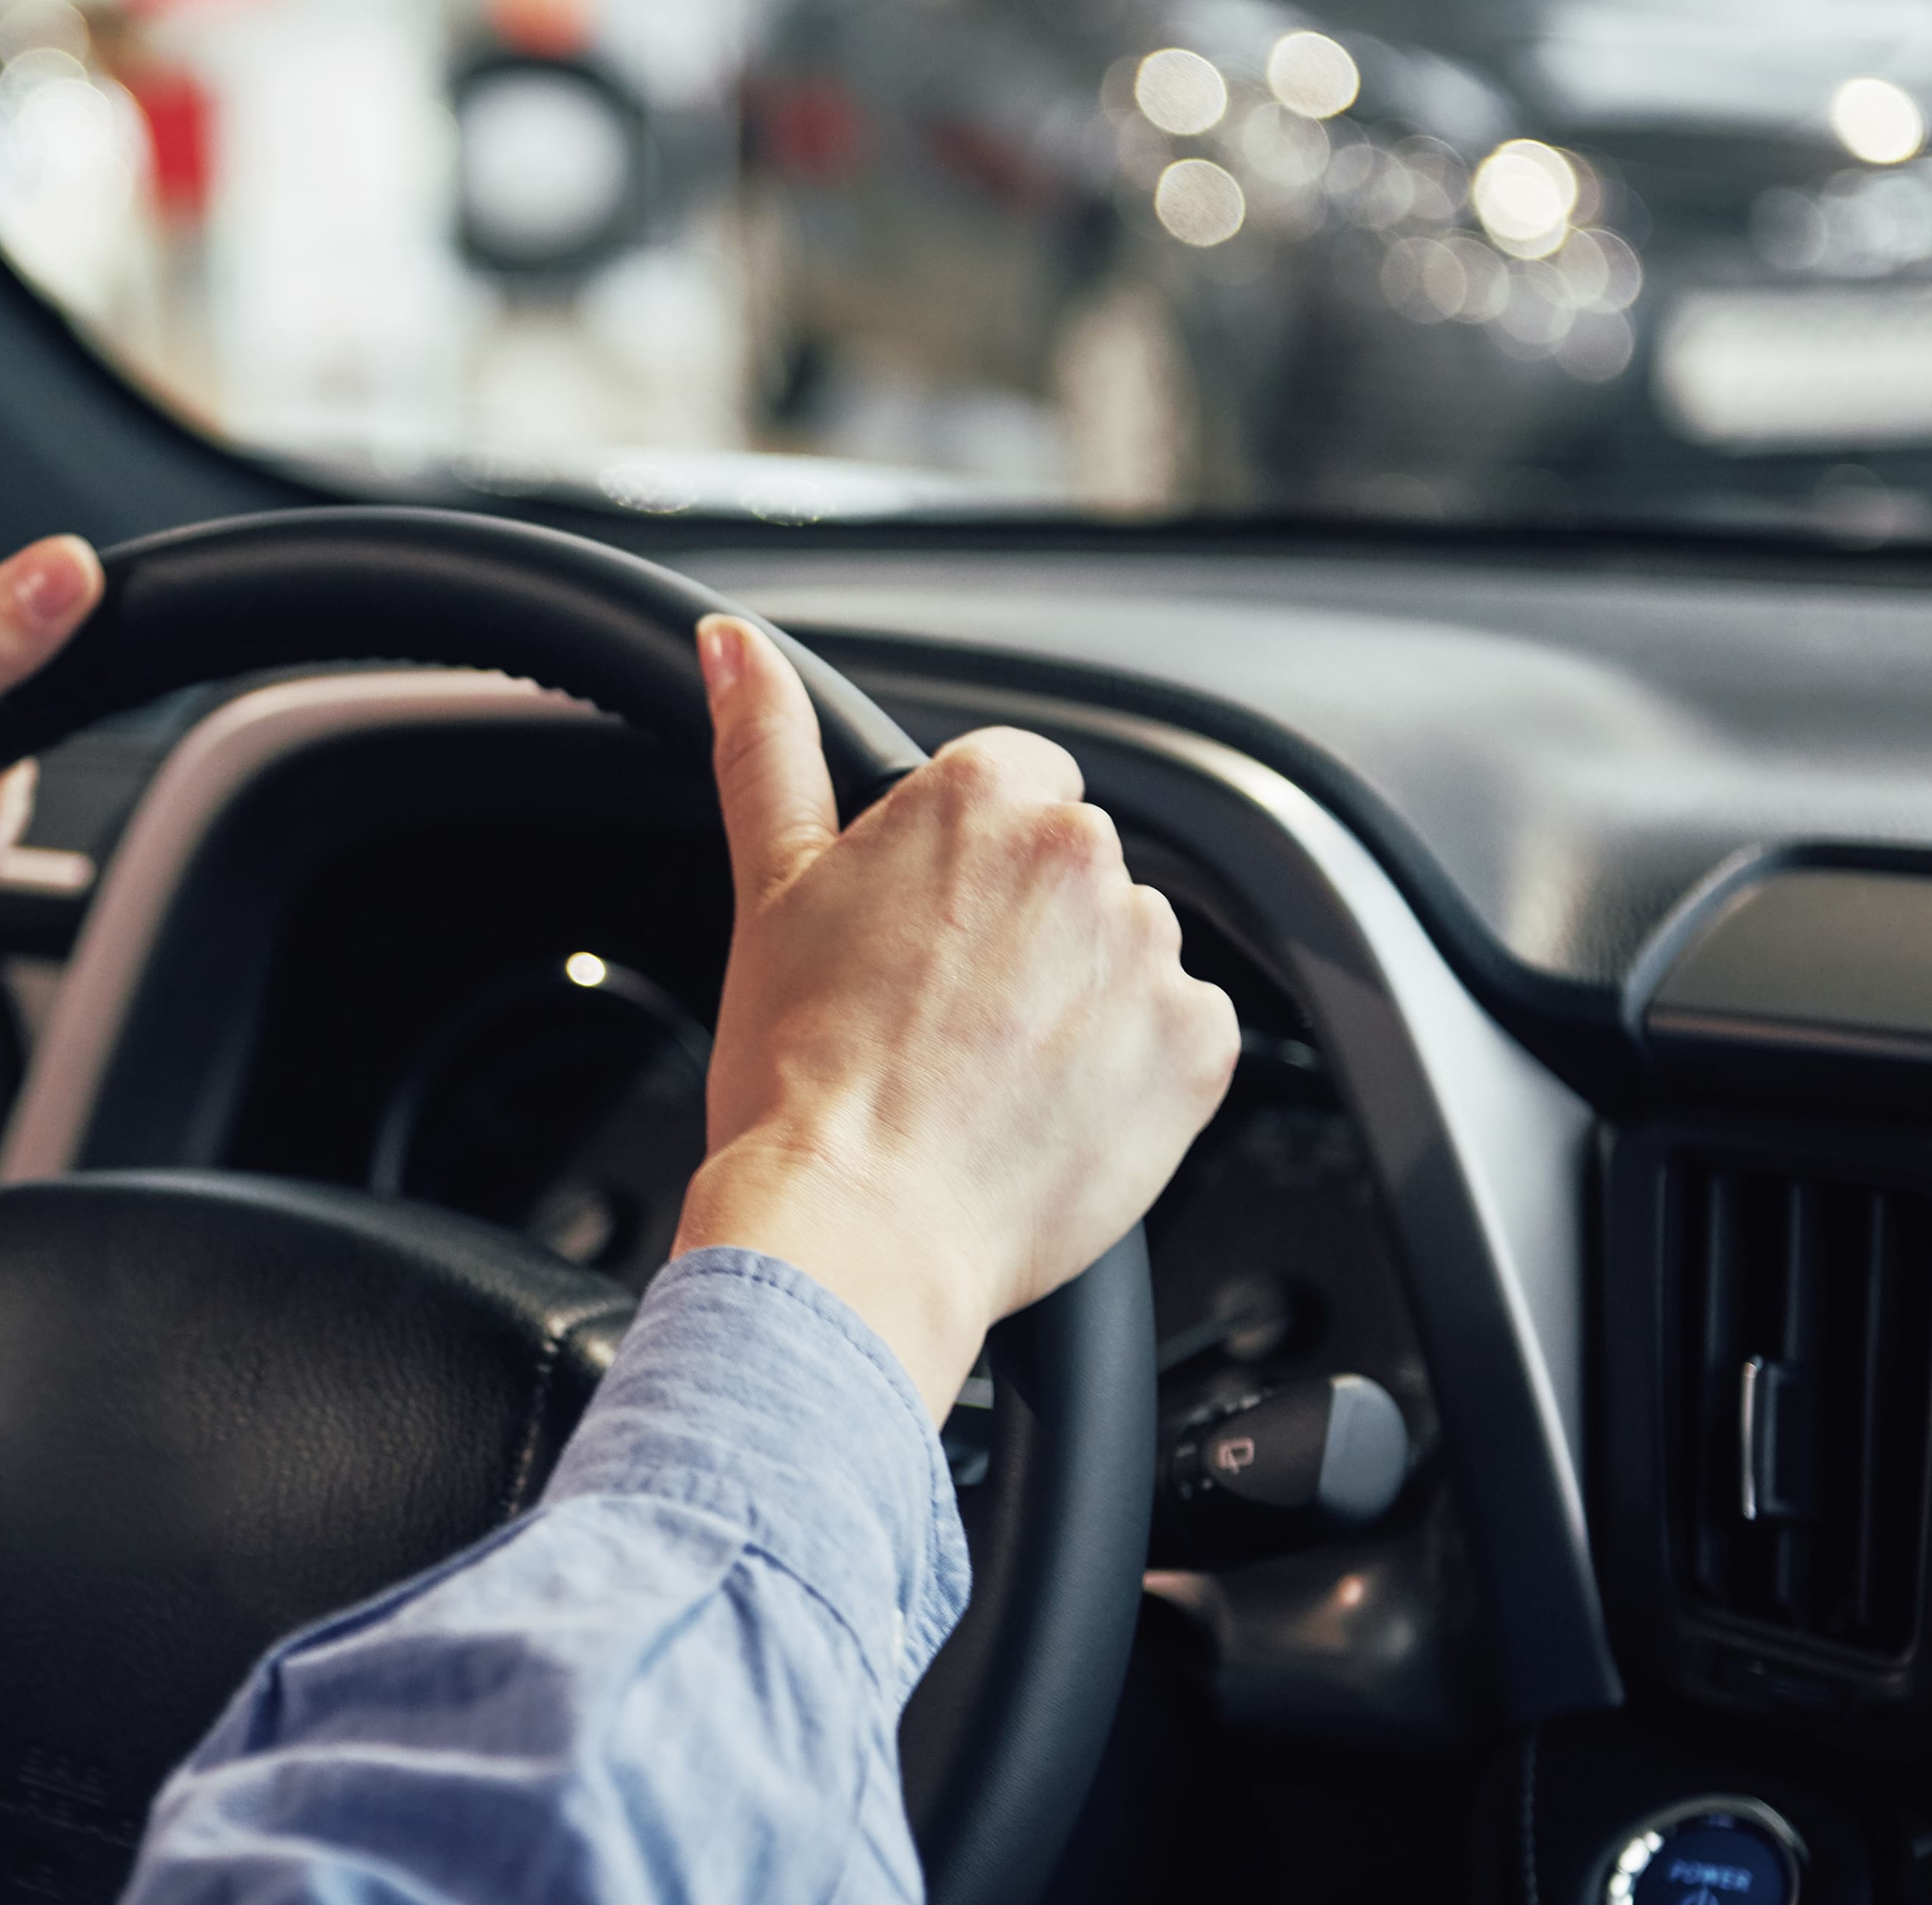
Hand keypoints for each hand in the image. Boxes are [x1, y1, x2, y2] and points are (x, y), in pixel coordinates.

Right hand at [671, 615, 1238, 1421]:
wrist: (854, 1229)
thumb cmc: (800, 1076)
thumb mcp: (769, 891)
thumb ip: (765, 748)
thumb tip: (733, 647)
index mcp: (985, 797)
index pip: (1009, 781)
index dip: (957, 867)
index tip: (920, 937)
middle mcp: (1085, 855)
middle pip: (1069, 867)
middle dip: (1021, 931)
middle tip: (938, 1019)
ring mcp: (1150, 952)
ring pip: (1122, 951)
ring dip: (1077, 999)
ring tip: (986, 1078)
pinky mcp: (1197, 1048)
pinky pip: (1178, 1036)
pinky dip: (1129, 1072)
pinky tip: (1046, 1112)